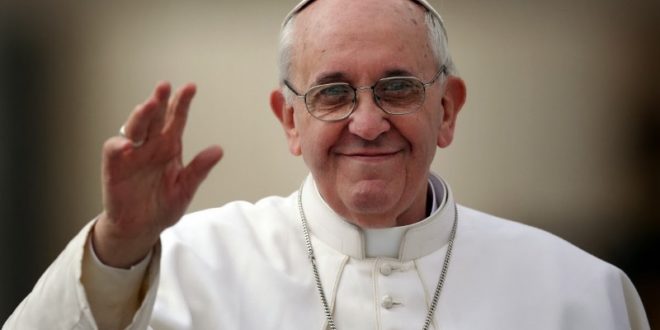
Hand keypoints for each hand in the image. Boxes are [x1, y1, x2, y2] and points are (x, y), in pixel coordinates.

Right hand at [93, 82, 222, 267]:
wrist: (141, 228)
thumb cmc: (162, 206)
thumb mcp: (185, 189)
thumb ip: (199, 169)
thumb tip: (218, 150)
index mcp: (169, 146)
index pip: (176, 119)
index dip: (182, 103)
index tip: (190, 87)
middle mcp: (150, 145)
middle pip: (154, 117)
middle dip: (159, 101)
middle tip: (165, 86)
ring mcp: (131, 154)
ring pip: (134, 128)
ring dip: (140, 116)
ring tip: (148, 105)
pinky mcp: (114, 167)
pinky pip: (114, 151)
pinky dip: (118, 146)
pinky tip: (128, 144)